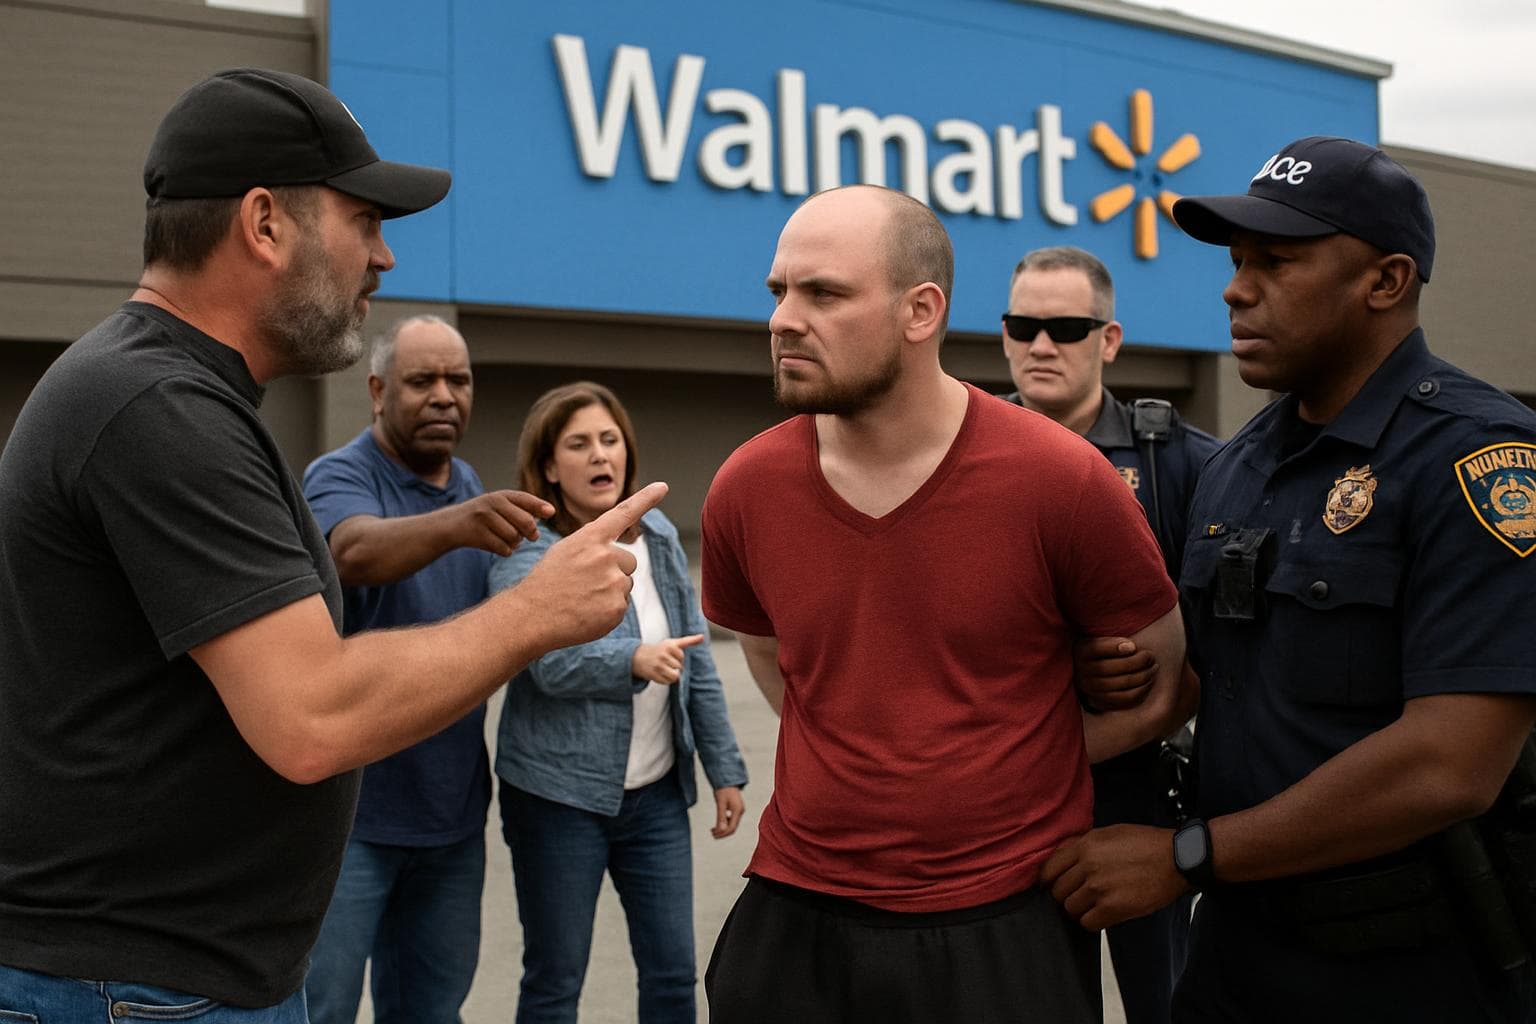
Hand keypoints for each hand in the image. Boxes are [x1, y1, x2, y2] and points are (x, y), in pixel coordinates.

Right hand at [450, 490, 553, 555]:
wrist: (450, 525)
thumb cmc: (482, 517)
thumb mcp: (499, 507)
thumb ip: (521, 509)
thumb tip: (550, 512)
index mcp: (500, 496)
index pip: (525, 499)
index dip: (539, 506)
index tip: (551, 513)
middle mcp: (492, 503)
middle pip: (525, 521)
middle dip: (531, 532)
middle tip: (532, 536)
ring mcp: (483, 518)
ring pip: (515, 537)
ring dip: (515, 543)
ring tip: (507, 539)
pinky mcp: (476, 534)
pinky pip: (503, 548)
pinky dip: (505, 551)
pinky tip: (497, 546)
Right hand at [518, 483, 667, 649]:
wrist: (530, 616)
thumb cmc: (545, 583)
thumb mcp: (565, 551)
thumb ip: (593, 546)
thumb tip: (616, 551)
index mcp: (590, 538)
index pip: (623, 514)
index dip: (645, 499)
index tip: (662, 486)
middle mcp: (606, 555)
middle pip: (629, 561)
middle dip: (615, 571)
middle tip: (587, 584)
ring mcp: (613, 582)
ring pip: (625, 584)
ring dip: (610, 592)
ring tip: (582, 599)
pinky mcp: (617, 607)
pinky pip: (622, 606)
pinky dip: (607, 611)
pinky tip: (586, 613)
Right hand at [632, 634, 704, 684]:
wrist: (639, 657)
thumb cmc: (660, 650)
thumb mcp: (673, 643)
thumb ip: (689, 641)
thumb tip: (702, 637)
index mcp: (669, 646)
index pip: (682, 657)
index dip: (677, 658)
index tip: (670, 654)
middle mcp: (663, 655)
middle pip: (679, 667)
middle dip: (674, 666)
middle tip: (665, 662)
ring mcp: (658, 665)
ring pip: (675, 676)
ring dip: (672, 675)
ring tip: (665, 669)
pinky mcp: (654, 675)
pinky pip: (668, 682)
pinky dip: (665, 680)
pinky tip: (660, 673)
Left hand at [712, 786, 744, 838]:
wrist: (727, 779)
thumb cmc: (723, 789)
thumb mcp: (720, 803)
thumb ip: (721, 817)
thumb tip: (721, 830)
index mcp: (737, 810)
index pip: (731, 828)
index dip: (722, 833)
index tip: (713, 835)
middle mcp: (740, 811)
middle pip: (733, 828)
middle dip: (723, 833)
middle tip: (712, 834)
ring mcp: (739, 810)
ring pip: (732, 824)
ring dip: (723, 829)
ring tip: (714, 830)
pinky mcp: (737, 809)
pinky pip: (732, 820)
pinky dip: (725, 824)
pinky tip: (718, 823)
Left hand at [1039, 824, 1186, 930]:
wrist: (1176, 859)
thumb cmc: (1146, 844)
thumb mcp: (1109, 833)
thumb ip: (1082, 844)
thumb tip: (1060, 855)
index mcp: (1085, 845)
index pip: (1049, 869)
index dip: (1048, 881)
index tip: (1051, 887)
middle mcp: (1088, 866)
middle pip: (1058, 891)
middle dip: (1065, 896)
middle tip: (1078, 897)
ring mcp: (1099, 888)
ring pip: (1070, 908)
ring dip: (1079, 910)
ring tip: (1093, 905)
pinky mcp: (1113, 908)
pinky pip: (1088, 923)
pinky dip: (1093, 922)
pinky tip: (1103, 914)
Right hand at [1074, 636, 1155, 711]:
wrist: (1088, 671)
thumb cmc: (1102, 651)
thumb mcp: (1101, 640)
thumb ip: (1113, 641)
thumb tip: (1132, 648)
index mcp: (1081, 652)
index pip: (1097, 648)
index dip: (1117, 647)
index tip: (1134, 645)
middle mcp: (1081, 672)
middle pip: (1113, 668)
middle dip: (1138, 661)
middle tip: (1151, 656)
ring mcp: (1089, 689)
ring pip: (1121, 685)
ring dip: (1143, 676)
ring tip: (1153, 668)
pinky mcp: (1099, 702)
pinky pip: (1124, 699)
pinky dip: (1141, 691)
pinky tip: (1149, 682)